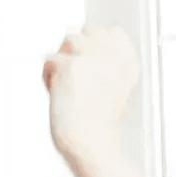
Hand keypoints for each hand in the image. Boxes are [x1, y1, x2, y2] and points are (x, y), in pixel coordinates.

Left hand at [43, 26, 138, 165]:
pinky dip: (47, 78)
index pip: (111, 32)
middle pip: (88, 31)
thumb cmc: (97, 126)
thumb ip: (104, 65)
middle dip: (77, 51)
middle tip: (75, 82)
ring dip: (63, 61)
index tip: (89, 76)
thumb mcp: (112, 91)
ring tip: (66, 88)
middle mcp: (114, 53)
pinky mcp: (71, 64)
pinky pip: (49, 60)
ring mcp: (93, 55)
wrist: (91, 145)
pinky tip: (56, 96)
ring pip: (69, 39)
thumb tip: (84, 39)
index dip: (93, 48)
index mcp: (128, 61)